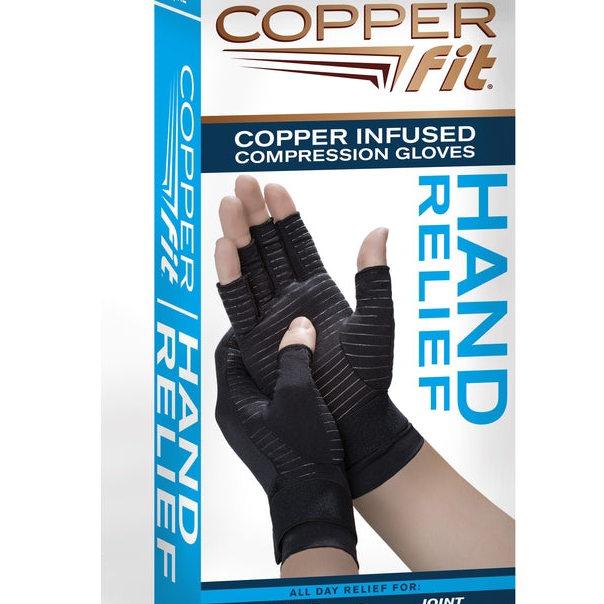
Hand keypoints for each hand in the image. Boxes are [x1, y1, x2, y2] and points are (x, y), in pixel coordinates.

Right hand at [214, 176, 423, 497]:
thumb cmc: (370, 376)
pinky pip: (240, 305)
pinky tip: (224, 248)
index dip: (286, 216)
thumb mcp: (378, 321)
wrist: (354, 420)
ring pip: (251, 270)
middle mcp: (292, 298)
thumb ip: (375, 278)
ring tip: (227, 205)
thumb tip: (379, 229)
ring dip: (239, 238)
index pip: (299, 244)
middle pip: (268, 249)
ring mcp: (272, 317)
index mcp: (320, 289)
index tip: (273, 186)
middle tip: (241, 183)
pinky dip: (231, 278)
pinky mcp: (258, 341)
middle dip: (255, 216)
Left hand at [215, 316, 356, 564]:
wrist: (314, 504)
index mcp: (231, 402)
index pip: (227, 350)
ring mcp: (248, 430)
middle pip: (240, 366)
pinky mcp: (265, 440)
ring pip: (256, 384)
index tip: (269, 311)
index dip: (246, 326)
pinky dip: (282, 385)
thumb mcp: (300, 395)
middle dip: (263, 344)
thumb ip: (294, 356)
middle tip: (287, 325)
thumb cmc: (302, 451)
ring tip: (301, 348)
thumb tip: (297, 325)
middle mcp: (233, 415)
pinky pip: (268, 402)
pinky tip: (307, 380)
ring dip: (274, 365)